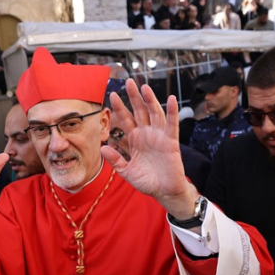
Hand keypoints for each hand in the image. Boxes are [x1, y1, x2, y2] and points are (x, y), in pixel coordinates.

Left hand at [100, 79, 194, 218]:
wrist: (164, 192)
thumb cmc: (147, 182)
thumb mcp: (127, 171)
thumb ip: (116, 160)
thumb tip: (102, 147)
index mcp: (135, 139)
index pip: (126, 119)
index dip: (120, 107)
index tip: (112, 95)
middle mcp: (147, 134)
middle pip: (140, 111)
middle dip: (134, 97)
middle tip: (128, 81)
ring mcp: (159, 136)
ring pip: (154, 113)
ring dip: (150, 100)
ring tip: (144, 87)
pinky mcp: (171, 141)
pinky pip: (172, 124)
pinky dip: (172, 111)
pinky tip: (171, 99)